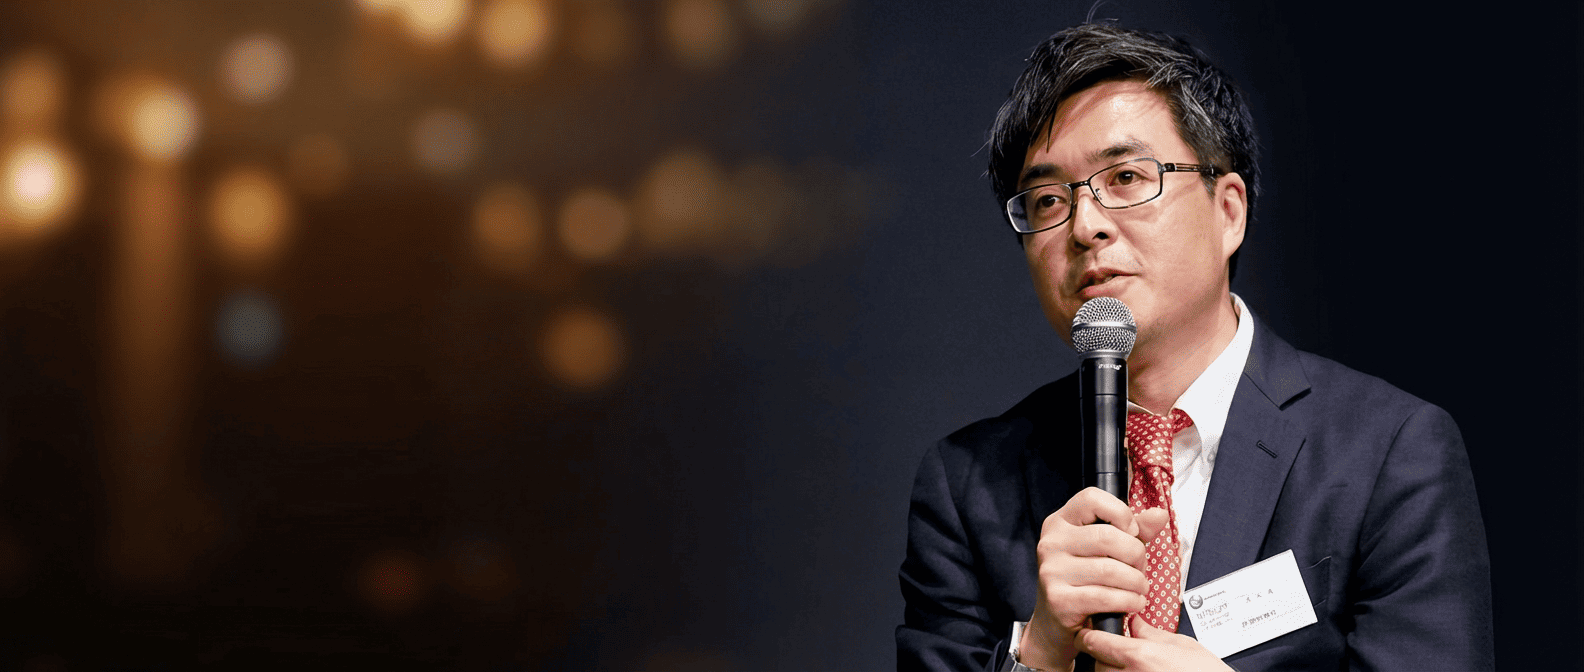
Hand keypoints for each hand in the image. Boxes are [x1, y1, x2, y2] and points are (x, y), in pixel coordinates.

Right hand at [1017, 487, 1168, 670]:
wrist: (1055, 624)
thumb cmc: (1084, 582)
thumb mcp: (1105, 551)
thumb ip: (1132, 532)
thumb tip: (1159, 515)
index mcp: (1060, 523)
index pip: (1091, 498)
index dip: (1120, 512)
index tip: (1132, 532)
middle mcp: (1051, 543)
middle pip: (1108, 537)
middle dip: (1136, 555)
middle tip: (1140, 570)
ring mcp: (1052, 571)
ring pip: (1110, 570)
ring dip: (1137, 583)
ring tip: (1140, 589)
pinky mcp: (1058, 599)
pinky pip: (1106, 597)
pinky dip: (1129, 601)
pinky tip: (1134, 603)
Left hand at [1075, 614, 1232, 670]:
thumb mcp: (1182, 645)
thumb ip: (1151, 632)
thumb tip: (1135, 623)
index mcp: (1139, 656)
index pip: (1094, 642)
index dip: (1088, 635)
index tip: (1088, 633)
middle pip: (1097, 662)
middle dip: (1104, 654)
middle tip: (1121, 651)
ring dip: (1113, 670)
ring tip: (1136, 666)